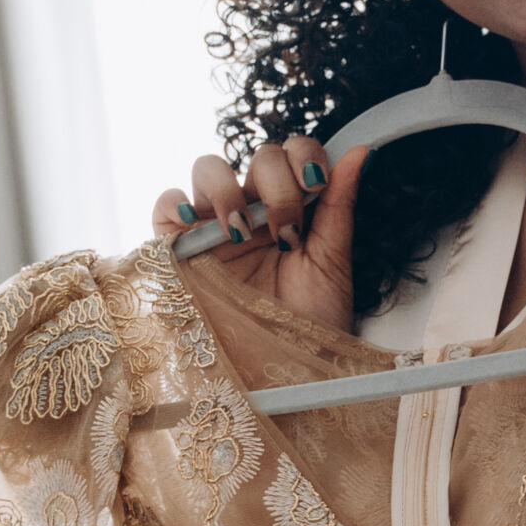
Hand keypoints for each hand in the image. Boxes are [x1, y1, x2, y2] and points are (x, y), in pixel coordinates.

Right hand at [151, 139, 365, 334]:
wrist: (281, 374)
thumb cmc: (309, 324)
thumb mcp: (331, 264)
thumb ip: (339, 206)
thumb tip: (361, 151)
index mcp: (291, 207)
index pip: (293, 153)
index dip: (304, 157)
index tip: (317, 187)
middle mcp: (252, 209)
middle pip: (258, 156)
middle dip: (277, 185)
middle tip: (286, 230)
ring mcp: (213, 226)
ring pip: (208, 168)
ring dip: (229, 188)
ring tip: (241, 230)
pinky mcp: (177, 249)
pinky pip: (164, 206)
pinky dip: (174, 202)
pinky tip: (194, 223)